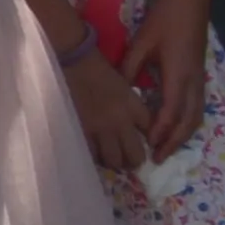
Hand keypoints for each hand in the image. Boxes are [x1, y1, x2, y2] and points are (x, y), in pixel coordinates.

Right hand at [60, 49, 148, 173]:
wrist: (74, 61)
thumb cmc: (99, 68)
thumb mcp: (125, 86)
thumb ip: (133, 106)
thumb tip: (136, 125)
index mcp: (133, 108)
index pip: (151, 133)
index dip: (150, 141)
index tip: (146, 143)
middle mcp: (121, 122)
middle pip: (135, 155)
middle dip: (134, 160)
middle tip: (130, 160)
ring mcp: (100, 129)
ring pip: (114, 160)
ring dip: (116, 163)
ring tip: (113, 161)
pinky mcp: (82, 131)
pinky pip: (93, 154)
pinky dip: (96, 157)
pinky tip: (95, 154)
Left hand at [134, 0, 217, 156]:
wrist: (190, 2)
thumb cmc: (164, 20)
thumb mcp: (142, 43)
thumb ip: (129, 68)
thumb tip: (118, 92)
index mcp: (179, 75)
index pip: (171, 112)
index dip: (161, 132)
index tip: (148, 146)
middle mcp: (194, 82)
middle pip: (188, 122)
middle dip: (174, 142)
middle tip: (158, 158)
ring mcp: (200, 80)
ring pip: (196, 117)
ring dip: (183, 135)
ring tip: (166, 149)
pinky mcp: (200, 77)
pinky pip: (198, 107)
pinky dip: (188, 123)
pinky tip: (176, 128)